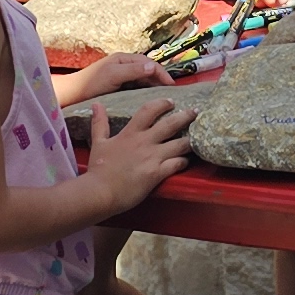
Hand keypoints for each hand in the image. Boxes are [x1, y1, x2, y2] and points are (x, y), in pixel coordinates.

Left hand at [62, 50, 170, 102]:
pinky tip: (150, 100)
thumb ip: (133, 70)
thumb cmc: (92, 84)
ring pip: (144, 78)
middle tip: (172, 94)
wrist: (73, 95)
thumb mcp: (113, 76)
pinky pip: (137, 86)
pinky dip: (146, 90)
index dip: (162, 73)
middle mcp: (124, 65)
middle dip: (161, 79)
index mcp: (124, 58)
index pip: (149, 63)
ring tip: (164, 98)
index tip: (172, 87)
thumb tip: (152, 67)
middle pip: (148, 70)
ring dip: (154, 85)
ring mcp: (122, 75)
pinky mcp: (119, 85)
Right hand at [89, 93, 200, 207]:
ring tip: (197, 138)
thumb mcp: (98, 143)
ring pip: (179, 144)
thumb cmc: (98, 169)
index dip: (162, 104)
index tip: (171, 101)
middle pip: (171, 124)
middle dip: (186, 116)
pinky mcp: (157, 173)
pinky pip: (177, 164)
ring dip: (189, 140)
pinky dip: (184, 161)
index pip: (149, 110)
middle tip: (196, 112)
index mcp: (131, 133)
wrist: (100, 192)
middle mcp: (145, 142)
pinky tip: (186, 161)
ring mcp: (153, 157)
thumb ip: (100, 123)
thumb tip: (97, 104)